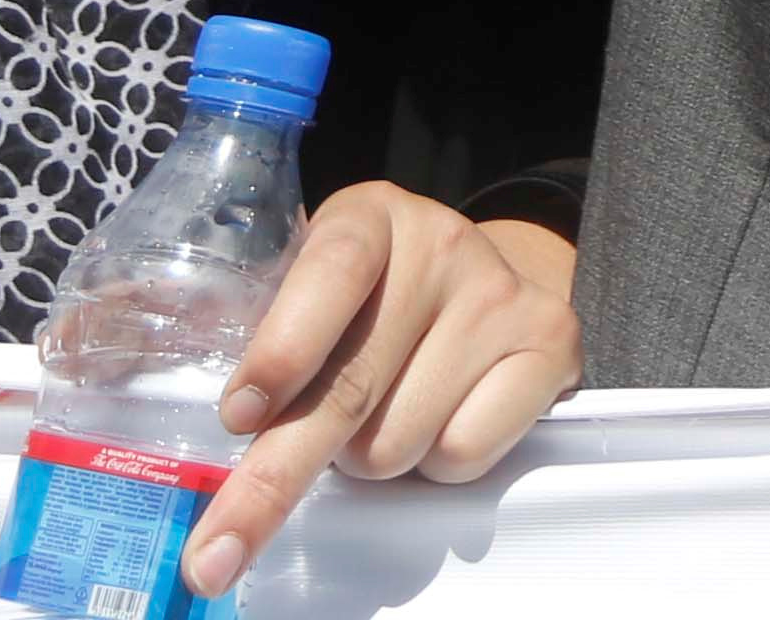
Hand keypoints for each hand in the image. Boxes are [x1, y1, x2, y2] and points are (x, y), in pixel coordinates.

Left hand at [181, 189, 579, 590]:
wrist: (488, 282)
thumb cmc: (377, 304)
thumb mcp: (316, 288)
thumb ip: (267, 332)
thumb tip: (225, 423)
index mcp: (367, 217)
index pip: (329, 274)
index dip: (282, 349)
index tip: (239, 417)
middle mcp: (440, 242)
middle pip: (350, 388)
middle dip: (274, 479)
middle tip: (218, 552)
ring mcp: (500, 293)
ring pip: (396, 442)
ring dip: (370, 458)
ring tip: (385, 414)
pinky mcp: (551, 343)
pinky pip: (461, 454)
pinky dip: (434, 465)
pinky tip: (440, 416)